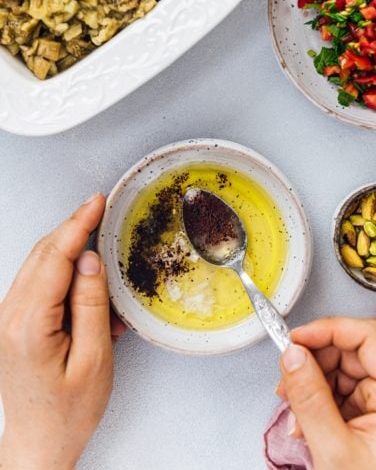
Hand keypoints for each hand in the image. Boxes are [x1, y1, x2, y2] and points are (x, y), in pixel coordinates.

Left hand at [0, 194, 125, 469]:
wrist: (39, 441)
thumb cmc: (68, 410)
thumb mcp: (95, 359)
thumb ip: (91, 305)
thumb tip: (90, 261)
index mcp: (29, 325)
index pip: (55, 259)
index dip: (78, 225)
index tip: (96, 203)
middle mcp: (9, 316)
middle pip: (42, 254)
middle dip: (72, 227)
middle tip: (98, 208)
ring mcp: (6, 318)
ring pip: (38, 264)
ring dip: (67, 247)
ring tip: (95, 239)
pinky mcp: (11, 322)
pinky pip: (37, 281)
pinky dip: (62, 270)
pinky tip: (84, 277)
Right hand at [277, 318, 375, 469]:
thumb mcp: (333, 449)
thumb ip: (309, 397)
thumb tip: (292, 355)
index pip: (368, 336)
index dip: (329, 330)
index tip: (296, 338)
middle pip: (349, 351)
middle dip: (313, 362)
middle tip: (286, 377)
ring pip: (339, 369)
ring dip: (309, 384)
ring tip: (293, 411)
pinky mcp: (371, 413)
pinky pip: (338, 389)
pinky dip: (315, 400)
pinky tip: (303, 422)